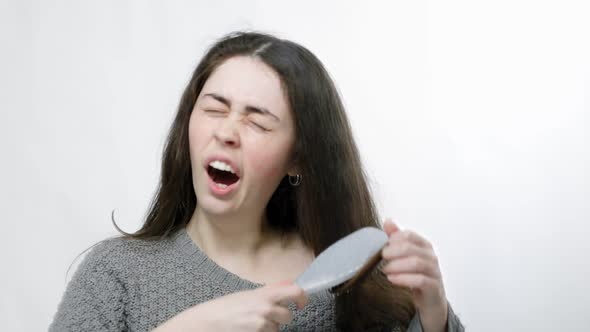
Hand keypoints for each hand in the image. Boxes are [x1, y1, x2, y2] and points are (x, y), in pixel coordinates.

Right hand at [184, 281, 307, 331]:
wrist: (206, 322)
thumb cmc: (224, 308)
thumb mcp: (247, 294)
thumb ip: (269, 291)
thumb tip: (289, 285)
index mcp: (264, 293)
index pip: (295, 291)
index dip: (302, 297)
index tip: (301, 303)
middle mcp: (266, 307)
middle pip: (288, 315)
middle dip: (281, 317)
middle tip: (267, 316)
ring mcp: (262, 323)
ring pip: (277, 328)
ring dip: (269, 327)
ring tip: (251, 323)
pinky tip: (248, 329)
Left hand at [381, 219, 447, 331]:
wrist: (430, 301)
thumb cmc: (417, 275)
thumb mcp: (406, 256)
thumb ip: (397, 239)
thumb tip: (388, 220)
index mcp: (424, 246)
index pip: (409, 235)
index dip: (394, 239)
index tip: (383, 246)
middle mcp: (431, 256)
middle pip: (411, 248)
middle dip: (393, 252)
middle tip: (381, 257)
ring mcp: (434, 271)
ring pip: (417, 263)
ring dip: (397, 266)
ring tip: (385, 270)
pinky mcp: (434, 287)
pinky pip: (420, 280)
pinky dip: (404, 279)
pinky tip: (392, 279)